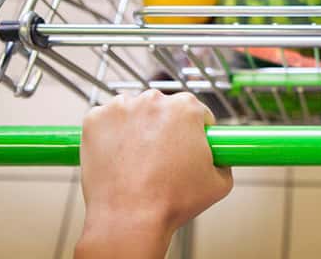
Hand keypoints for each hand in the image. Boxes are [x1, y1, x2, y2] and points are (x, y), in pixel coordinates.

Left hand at [75, 90, 232, 258]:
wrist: (129, 220)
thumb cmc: (170, 202)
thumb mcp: (219, 183)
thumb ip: (224, 162)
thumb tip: (220, 158)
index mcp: (187, 108)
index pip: (196, 111)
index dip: (195, 130)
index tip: (187, 143)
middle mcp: (154, 100)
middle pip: (164, 109)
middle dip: (165, 128)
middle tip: (162, 158)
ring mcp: (122, 107)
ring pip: (135, 112)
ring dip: (138, 127)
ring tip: (138, 160)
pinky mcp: (95, 119)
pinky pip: (107, 120)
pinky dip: (111, 134)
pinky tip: (118, 156)